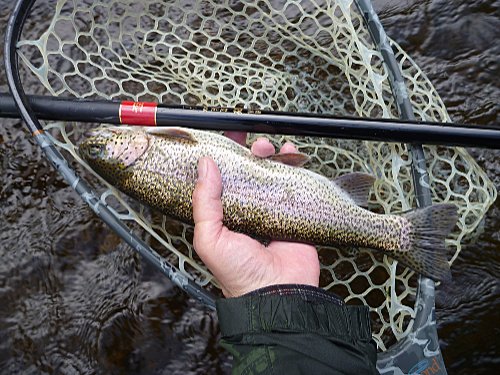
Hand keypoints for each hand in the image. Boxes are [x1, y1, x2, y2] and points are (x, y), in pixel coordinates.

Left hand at [192, 133, 319, 297]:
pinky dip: (294, 165)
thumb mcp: (210, 238)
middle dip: (246, 153)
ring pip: (270, 174)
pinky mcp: (294, 212)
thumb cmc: (240, 274)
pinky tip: (290, 154)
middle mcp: (247, 211)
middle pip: (246, 174)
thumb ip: (204, 202)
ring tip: (267, 147)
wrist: (279, 294)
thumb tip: (205, 166)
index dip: (221, 160)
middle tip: (246, 141)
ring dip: (269, 155)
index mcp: (224, 217)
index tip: (222, 141)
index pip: (220, 181)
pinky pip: (294, 182)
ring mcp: (271, 210)